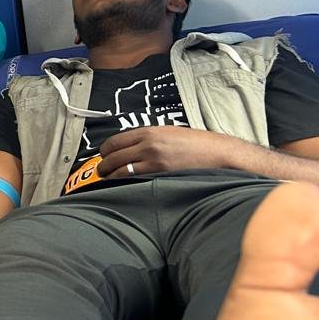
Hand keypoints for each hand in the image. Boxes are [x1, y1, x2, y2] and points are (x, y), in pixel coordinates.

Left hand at [98, 126, 233, 178]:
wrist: (219, 152)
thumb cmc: (196, 144)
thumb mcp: (169, 134)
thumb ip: (149, 139)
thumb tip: (131, 148)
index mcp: (148, 132)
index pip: (115, 141)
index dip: (104, 151)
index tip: (103, 156)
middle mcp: (147, 143)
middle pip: (113, 155)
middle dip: (104, 165)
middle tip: (101, 171)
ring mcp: (153, 158)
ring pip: (120, 169)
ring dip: (110, 176)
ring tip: (107, 180)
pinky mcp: (161, 172)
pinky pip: (134, 178)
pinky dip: (124, 182)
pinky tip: (122, 186)